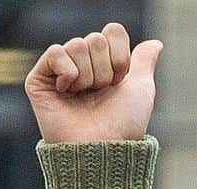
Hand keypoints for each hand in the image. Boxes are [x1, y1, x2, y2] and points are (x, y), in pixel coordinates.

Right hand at [24, 23, 161, 143]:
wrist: (102, 148)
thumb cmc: (123, 126)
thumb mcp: (141, 91)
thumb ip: (144, 62)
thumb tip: (156, 43)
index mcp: (105, 64)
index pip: (112, 32)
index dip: (120, 57)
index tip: (119, 83)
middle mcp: (83, 65)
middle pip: (95, 39)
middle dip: (104, 70)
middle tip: (100, 93)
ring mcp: (60, 72)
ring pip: (77, 45)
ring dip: (88, 76)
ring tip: (84, 97)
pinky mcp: (40, 79)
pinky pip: (56, 52)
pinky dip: (67, 71)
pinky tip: (66, 91)